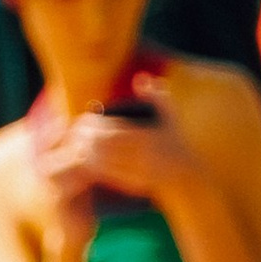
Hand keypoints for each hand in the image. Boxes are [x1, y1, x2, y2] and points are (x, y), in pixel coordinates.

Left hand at [37, 86, 186, 219]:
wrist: (185, 174)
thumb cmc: (175, 140)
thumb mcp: (170, 115)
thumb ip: (156, 95)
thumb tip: (140, 77)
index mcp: (148, 138)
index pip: (112, 131)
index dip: (94, 125)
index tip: (83, 118)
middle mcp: (142, 157)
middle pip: (104, 148)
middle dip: (85, 139)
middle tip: (74, 130)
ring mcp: (137, 172)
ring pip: (103, 164)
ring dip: (85, 153)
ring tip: (76, 143)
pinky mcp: (132, 184)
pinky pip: (107, 175)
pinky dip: (93, 166)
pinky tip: (86, 158)